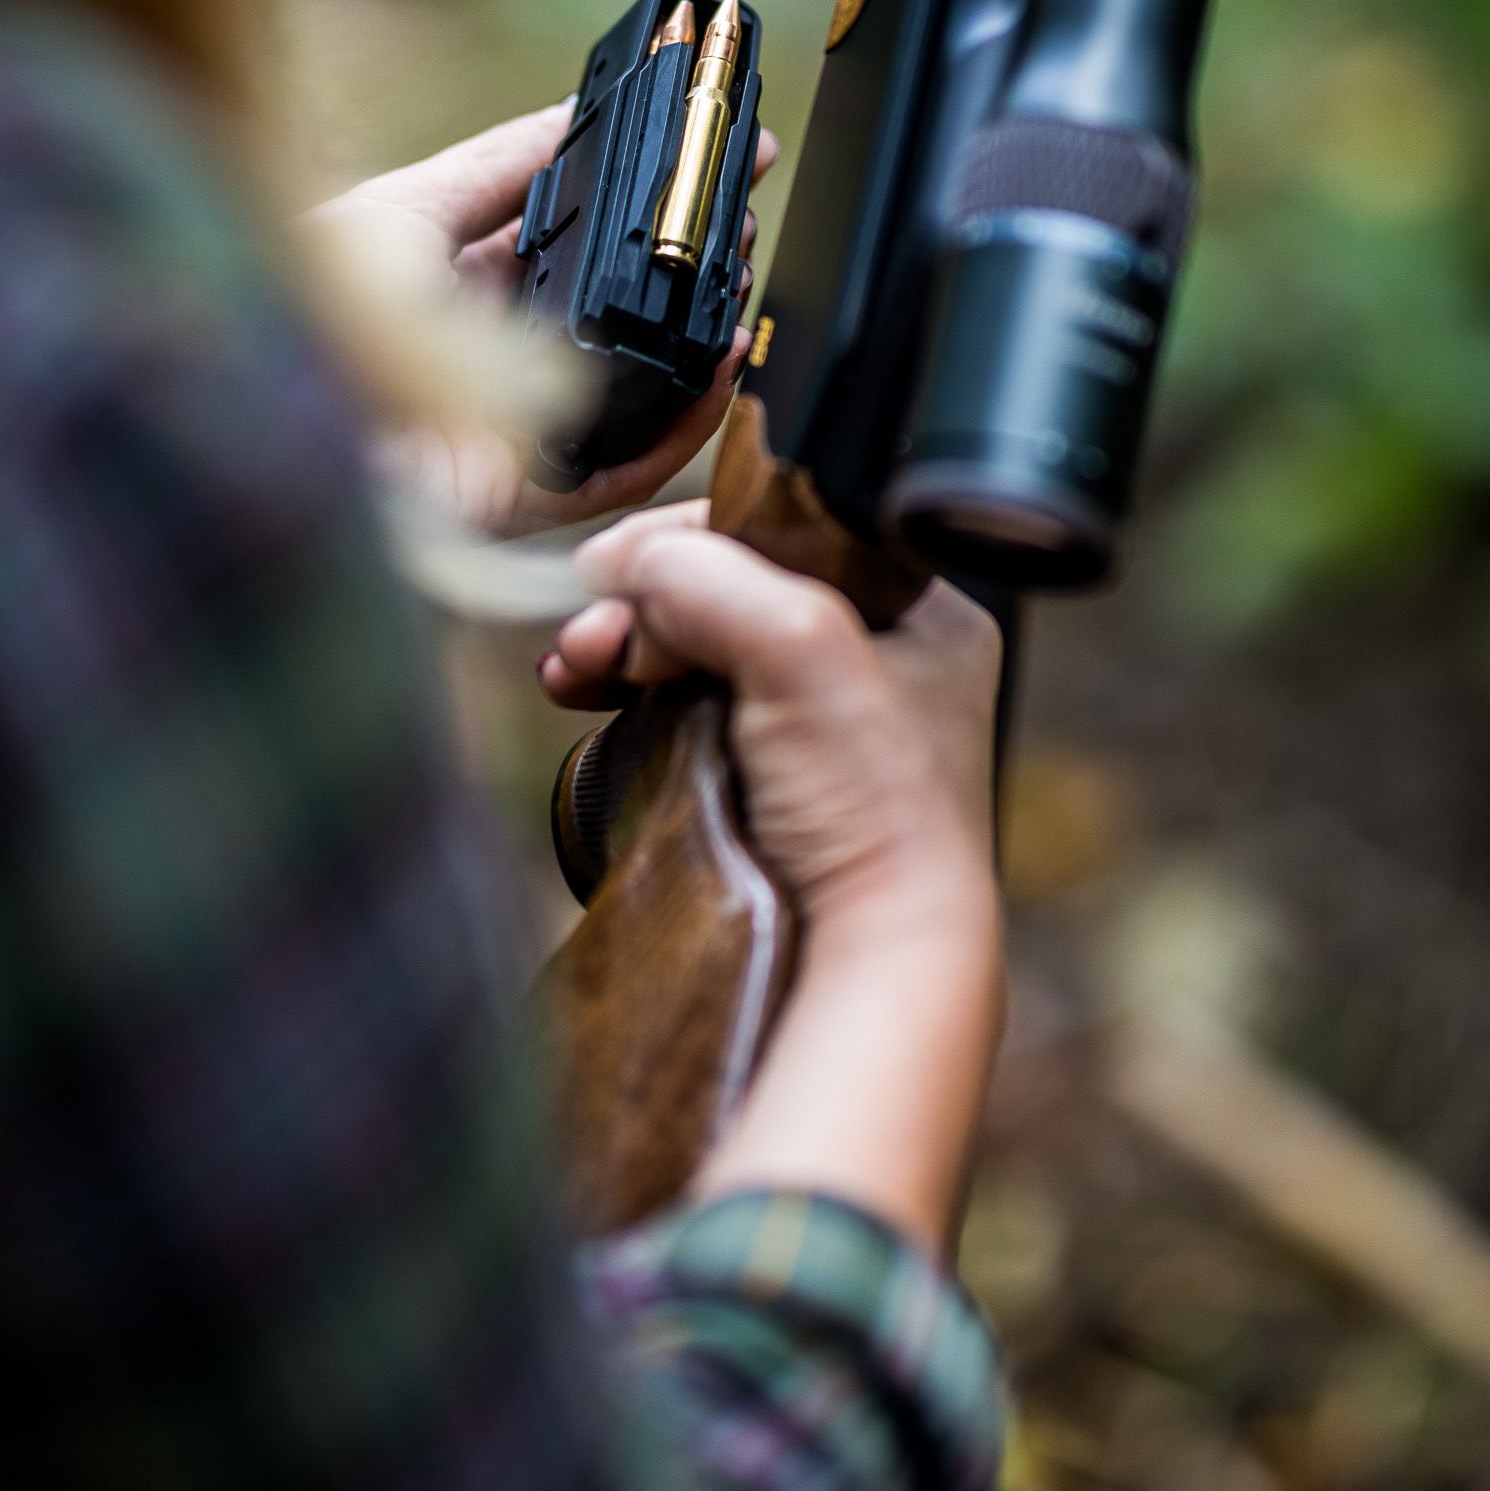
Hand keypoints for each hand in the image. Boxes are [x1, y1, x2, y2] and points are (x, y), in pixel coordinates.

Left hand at [314, 104, 777, 533]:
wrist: (262, 415)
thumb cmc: (303, 307)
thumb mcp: (405, 210)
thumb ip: (499, 167)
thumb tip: (578, 116)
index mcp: (460, 290)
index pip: (578, 245)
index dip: (647, 208)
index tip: (713, 158)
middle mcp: (495, 365)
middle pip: (620, 319)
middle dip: (688, 270)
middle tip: (743, 219)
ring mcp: (516, 435)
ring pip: (639, 395)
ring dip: (699, 345)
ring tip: (741, 287)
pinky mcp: (530, 498)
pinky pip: (629, 469)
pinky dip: (685, 426)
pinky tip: (719, 369)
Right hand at [542, 502, 1005, 1248]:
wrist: (869, 959)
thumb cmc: (872, 809)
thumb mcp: (802, 649)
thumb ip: (713, 579)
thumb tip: (625, 564)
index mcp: (919, 613)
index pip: (785, 531)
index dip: (692, 539)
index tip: (611, 563)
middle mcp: (874, 662)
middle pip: (730, 590)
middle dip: (642, 603)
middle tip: (586, 635)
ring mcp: (817, 728)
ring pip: (695, 650)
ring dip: (622, 648)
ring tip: (570, 670)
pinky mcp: (764, 785)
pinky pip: (683, 711)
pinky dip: (629, 699)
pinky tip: (583, 696)